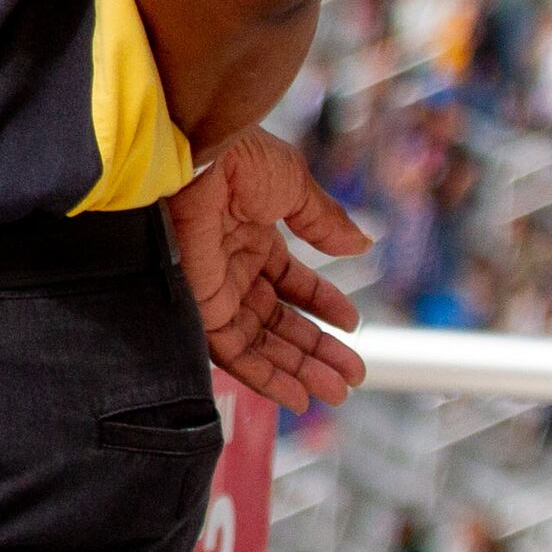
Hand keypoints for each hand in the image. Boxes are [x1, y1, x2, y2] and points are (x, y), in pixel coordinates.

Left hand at [162, 129, 369, 408]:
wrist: (191, 156)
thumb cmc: (238, 159)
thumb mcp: (293, 186)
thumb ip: (323, 222)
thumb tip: (360, 245)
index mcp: (252, 235)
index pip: (289, 281)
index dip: (320, 303)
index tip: (351, 324)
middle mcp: (232, 266)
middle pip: (277, 320)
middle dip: (315, 350)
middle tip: (351, 377)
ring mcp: (215, 288)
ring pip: (259, 343)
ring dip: (297, 370)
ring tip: (335, 393)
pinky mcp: (199, 306)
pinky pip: (231, 351)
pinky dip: (263, 376)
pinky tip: (296, 395)